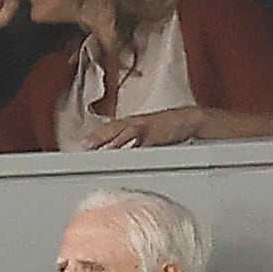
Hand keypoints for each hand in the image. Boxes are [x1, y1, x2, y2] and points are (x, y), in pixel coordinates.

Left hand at [82, 106, 208, 149]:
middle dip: (100, 136)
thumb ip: (132, 139)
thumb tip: (118, 150)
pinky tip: (128, 152)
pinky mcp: (158, 135)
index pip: (111, 127)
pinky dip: (135, 146)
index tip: (84, 144)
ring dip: (114, 139)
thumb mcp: (147, 131)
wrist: (189, 119)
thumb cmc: (168, 126)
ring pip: (127, 131)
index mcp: (133, 122)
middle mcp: (137, 122)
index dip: (97, 134)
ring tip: (102, 147)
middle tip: (86, 145)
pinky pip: (144, 141)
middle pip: (115, 128)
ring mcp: (148, 127)